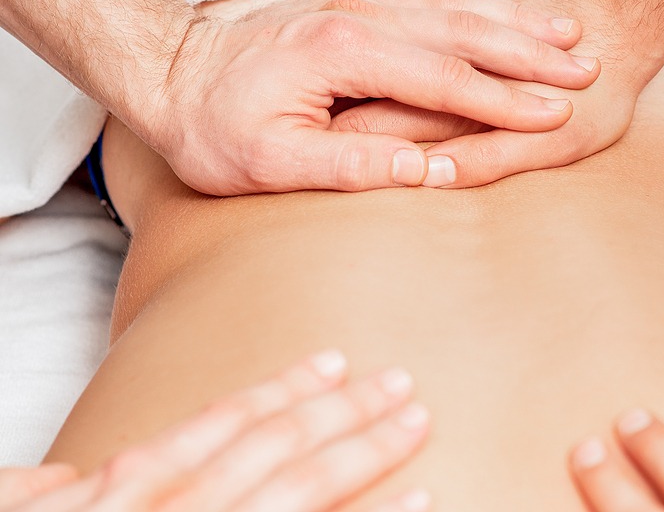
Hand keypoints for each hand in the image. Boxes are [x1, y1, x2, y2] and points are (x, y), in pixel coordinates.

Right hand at [3, 351, 431, 511]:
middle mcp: (175, 508)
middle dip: (343, 412)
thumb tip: (64, 476)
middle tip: (401, 382)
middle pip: (275, 448)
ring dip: (364, 451)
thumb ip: (48, 492)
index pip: (223, 425)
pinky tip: (420, 500)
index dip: (283, 389)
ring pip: (298, 491)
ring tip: (415, 421)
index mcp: (125, 489)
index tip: (334, 361)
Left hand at [146, 0, 599, 194]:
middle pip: (461, 32)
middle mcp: (355, 16)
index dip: (504, 101)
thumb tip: (425, 172)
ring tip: (565, 28)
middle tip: (586, 66)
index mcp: (342, 58)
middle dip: (528, 53)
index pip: (443, 81)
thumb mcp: (270, 165)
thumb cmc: (214, 128)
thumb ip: (351, 167)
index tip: (556, 114)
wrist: (167, 73)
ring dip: (511, 15)